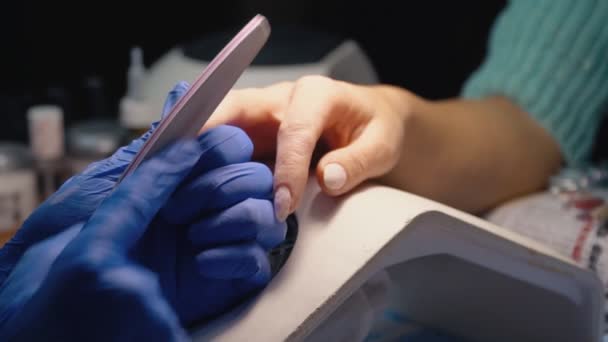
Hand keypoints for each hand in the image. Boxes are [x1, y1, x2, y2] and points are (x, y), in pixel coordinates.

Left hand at [0, 82, 285, 338]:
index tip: (202, 155)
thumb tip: (180, 99)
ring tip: (193, 234)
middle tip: (180, 206)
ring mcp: (219, 242)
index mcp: (177, 179)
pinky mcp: (228, 280)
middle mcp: (203, 206)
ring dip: (236, 218)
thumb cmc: (72, 249)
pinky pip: (257, 261)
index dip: (222, 146)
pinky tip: (200, 262)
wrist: (68, 314)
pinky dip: (235, 256)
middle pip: (255, 177)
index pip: (227, 145)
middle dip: (222, 185)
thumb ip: (149, 153)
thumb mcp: (104, 190)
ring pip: (266, 216)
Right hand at [207, 75, 415, 219]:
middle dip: (207, 138)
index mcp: (315, 94)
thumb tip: (328, 180)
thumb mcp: (382, 145)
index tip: (283, 206)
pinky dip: (204, 166)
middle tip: (187, 175)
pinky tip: (192, 189)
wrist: (369, 124)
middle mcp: (279, 100)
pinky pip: (221, 148)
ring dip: (198, 154)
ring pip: (218, 127)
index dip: (286, 169)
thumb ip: (358, 161)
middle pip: (234, 111)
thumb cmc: (376, 129)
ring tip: (180, 186)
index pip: (293, 130)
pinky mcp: (251, 138)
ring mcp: (260, 118)